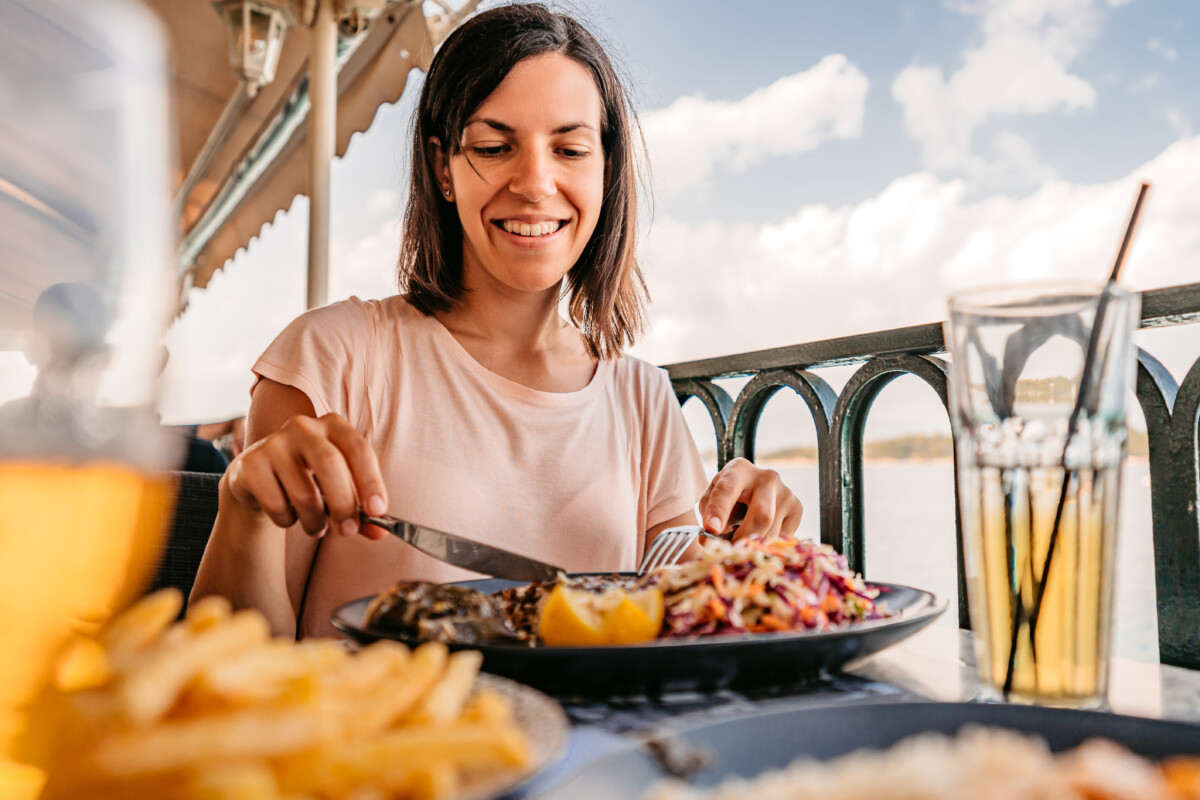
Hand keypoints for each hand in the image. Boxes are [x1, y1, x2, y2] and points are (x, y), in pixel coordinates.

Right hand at [222, 412, 388, 539]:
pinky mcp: (250, 464)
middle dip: (343, 503)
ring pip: (303, 491)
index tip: (377, 511)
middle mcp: (303, 427)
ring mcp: (273, 443)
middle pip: (329, 464)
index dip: (370, 481)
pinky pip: (275, 503)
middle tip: (347, 531)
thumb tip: (380, 532)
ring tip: (317, 528)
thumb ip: (361, 511)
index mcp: (333, 426)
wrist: (259, 481)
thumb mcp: (339, 491)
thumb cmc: (310, 482)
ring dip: (315, 521)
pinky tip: (288, 515)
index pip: (358, 449)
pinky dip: (287, 520)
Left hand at [698, 457, 802, 540]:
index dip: (719, 511)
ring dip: (754, 543)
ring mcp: (786, 492)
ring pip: (772, 532)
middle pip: (762, 516)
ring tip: (742, 537)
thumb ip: (709, 514)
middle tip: (730, 550)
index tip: (711, 530)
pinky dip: (768, 543)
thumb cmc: (728, 496)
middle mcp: (767, 477)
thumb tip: (712, 537)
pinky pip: (783, 537)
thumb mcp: (711, 499)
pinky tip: (759, 533)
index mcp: (739, 470)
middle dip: (745, 538)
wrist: (753, 488)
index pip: (728, 490)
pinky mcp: (797, 508)